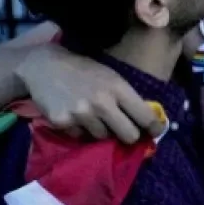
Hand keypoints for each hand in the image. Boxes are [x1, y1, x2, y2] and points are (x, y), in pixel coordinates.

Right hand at [15, 45, 160, 143]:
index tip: (157, 133)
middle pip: (128, 135)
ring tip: (93, 116)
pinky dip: (80, 131)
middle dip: (130, 136)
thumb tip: (145, 123)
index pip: (144, 115)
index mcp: (118, 87)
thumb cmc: (85, 72)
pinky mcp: (62, 122)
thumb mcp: (111, 78)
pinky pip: (80, 137)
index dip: (154, 128)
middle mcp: (102, 102)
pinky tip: (75, 115)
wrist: (46, 67)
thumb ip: (127, 98)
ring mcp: (81, 113)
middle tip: (125, 132)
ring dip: (101, 131)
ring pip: (102, 138)